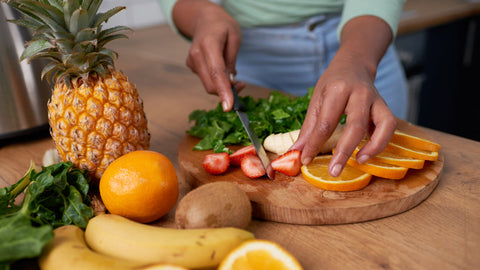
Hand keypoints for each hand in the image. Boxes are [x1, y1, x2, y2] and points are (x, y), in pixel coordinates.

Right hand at [172, 0, 244, 110]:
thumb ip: (231, 61)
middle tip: (241, 85)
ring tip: (234, 76)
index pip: (216, 72)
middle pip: (210, 84)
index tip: (228, 107)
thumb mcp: (235, 38)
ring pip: (208, 84)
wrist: (205, 19)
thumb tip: (229, 82)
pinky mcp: (191, 66)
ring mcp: (191, 61)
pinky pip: (206, 79)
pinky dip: (216, 81)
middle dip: (226, 91)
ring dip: (222, 86)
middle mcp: (196, 54)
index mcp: (209, 44)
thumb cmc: (223, 26)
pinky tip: (221, 69)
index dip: (223, 91)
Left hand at [290, 16, 397, 176]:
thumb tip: (297, 153)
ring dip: (373, 147)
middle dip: (344, 151)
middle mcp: (360, 94)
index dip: (315, 144)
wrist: (354, 64)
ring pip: (383, 125)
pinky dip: (381, 142)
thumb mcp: (316, 99)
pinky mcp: (386, 107)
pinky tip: (367, 154)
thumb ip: (309, 128)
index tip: (305, 160)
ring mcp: (376, 100)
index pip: (326, 122)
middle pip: (355, 126)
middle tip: (333, 171)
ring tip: (359, 162)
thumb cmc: (333, 83)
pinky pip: (390, 127)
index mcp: (337, 90)